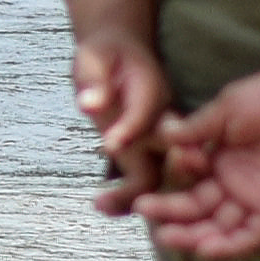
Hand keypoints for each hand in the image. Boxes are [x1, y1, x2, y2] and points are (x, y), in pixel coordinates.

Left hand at [70, 30, 173, 189]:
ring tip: (101, 205)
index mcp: (152, 92)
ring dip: (136, 195)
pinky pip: (143, 182)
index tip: (110, 144)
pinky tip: (102, 205)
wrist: (118, 56)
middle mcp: (162, 121)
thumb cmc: (105, 55)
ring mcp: (155, 141)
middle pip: (170, 155)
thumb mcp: (95, 56)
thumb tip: (89, 105)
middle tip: (122, 195)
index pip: (147, 113)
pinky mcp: (144, 154)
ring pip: (159, 176)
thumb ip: (94, 79)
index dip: (131, 129)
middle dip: (154, 176)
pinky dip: (127, 197)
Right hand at [116, 52, 259, 260]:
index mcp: (220, 158)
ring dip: (194, 235)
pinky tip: (206, 249)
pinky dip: (231, 246)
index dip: (179, 174)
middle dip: (171, 213)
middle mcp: (234, 182)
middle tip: (145, 212)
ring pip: (219, 227)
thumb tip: (163, 135)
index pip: (189, 180)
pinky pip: (252, 235)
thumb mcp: (224, 110)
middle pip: (198, 208)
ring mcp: (255, 197)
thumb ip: (195, 130)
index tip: (180, 158)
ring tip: (168, 238)